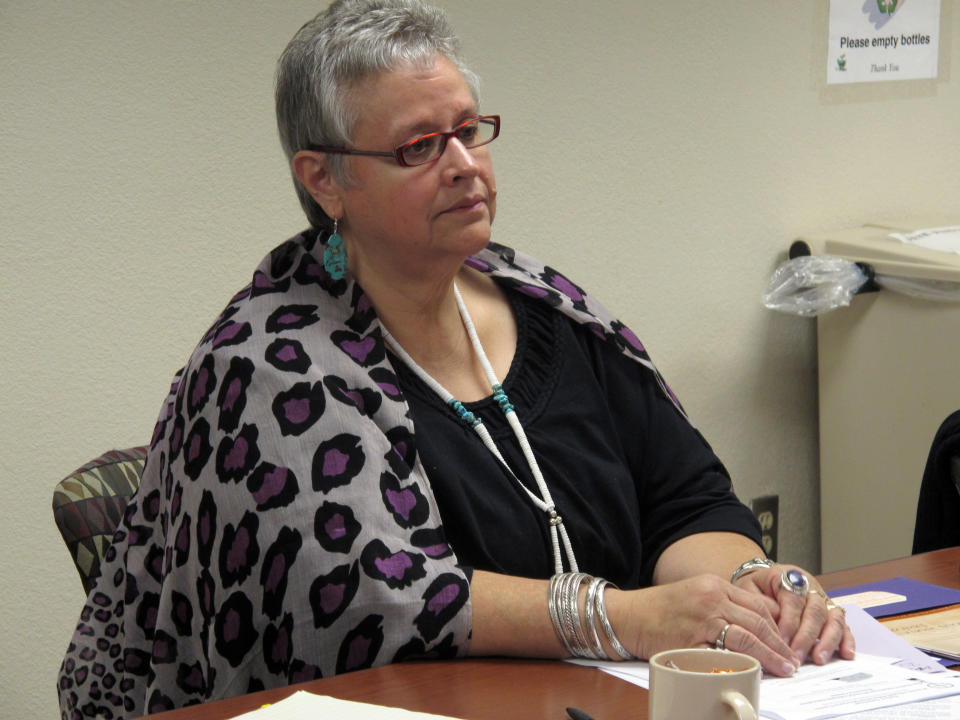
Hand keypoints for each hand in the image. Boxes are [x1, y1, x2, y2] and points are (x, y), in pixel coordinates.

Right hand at [606, 574, 798, 676]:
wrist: (627, 615)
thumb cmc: (659, 609)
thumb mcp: (695, 594)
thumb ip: (722, 604)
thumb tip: (752, 626)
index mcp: (714, 585)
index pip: (758, 605)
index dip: (778, 626)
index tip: (788, 642)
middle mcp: (711, 598)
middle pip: (758, 621)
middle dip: (780, 644)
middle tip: (792, 661)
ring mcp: (702, 619)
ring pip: (748, 637)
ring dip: (770, 656)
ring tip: (783, 669)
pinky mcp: (692, 640)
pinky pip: (724, 653)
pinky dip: (743, 663)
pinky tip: (754, 672)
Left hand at [734, 564, 855, 665]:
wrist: (764, 580)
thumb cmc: (756, 588)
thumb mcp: (749, 589)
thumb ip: (759, 604)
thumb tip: (770, 625)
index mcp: (788, 577)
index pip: (793, 601)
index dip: (789, 623)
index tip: (782, 642)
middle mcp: (810, 587)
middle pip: (815, 611)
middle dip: (806, 637)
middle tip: (797, 657)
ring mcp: (824, 599)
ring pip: (833, 617)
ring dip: (828, 640)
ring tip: (819, 659)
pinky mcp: (832, 611)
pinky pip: (844, 625)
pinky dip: (847, 640)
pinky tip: (846, 654)